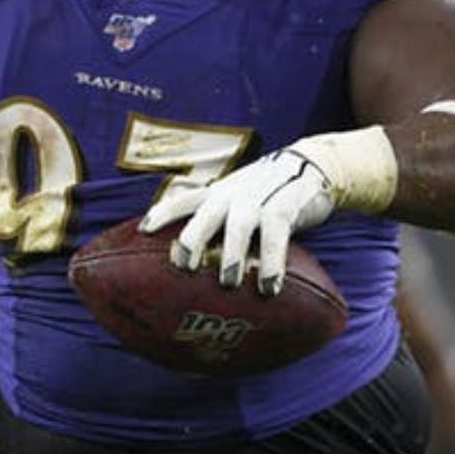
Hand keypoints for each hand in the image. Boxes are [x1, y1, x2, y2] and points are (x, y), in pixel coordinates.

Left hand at [142, 148, 334, 295]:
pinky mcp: (284, 208)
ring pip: (238, 226)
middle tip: (183, 266)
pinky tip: (269, 288)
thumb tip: (201, 260)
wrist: (311, 165)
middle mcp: (233, 194)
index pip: (184, 200)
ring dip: (232, 255)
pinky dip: (271, 264)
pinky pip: (275, 238)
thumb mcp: (239, 197)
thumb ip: (221, 219)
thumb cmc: (268, 191)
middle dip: (191, 239)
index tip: (143, 230)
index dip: (163, 213)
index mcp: (218, 193)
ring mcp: (258, 200)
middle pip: (204, 214)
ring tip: (229, 283)